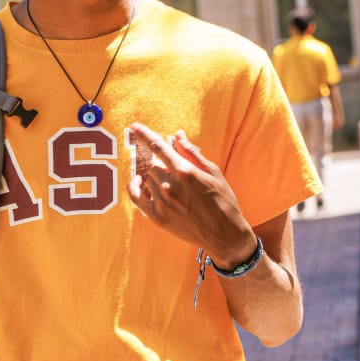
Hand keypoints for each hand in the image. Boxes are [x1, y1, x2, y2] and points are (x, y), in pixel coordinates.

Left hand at [127, 123, 254, 260]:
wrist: (224, 234)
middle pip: (154, 163)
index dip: (145, 134)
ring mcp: (162, 202)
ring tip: (173, 184)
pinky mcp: (157, 216)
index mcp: (185, 171)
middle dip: (162, 162)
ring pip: (148, 178)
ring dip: (156, 176)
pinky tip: (139, 181)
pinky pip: (136, 196)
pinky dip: (135, 186)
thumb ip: (193, 153)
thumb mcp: (214, 173)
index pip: (159, 147)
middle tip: (177, 170)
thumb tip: (178, 135)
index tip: (134, 126)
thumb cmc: (224, 201)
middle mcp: (170, 185)